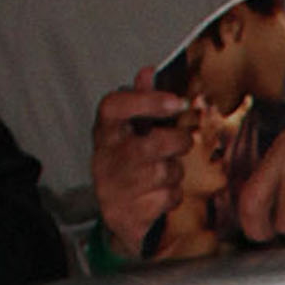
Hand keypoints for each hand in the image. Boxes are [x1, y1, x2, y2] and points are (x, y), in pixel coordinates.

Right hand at [92, 68, 191, 252]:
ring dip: (175, 172)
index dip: (148, 101)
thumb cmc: (125, 164)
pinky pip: (170, 197)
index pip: (115, 107)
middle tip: (179, 142)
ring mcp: (117, 186)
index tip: (177, 101)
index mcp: (105, 131)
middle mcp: (107, 157)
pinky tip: (158, 194)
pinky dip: (173, 195)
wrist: (116, 213)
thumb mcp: (127, 130)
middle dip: (178, 142)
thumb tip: (149, 71)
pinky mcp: (130, 213)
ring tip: (161, 172)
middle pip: (154, 143)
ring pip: (167, 172)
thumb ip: (139, 100)